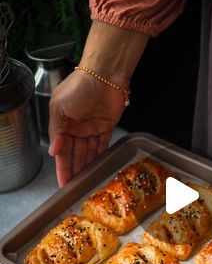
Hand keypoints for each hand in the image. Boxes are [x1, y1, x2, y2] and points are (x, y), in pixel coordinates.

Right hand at [48, 70, 125, 186]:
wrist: (104, 75)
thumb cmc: (79, 87)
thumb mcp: (60, 108)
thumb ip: (57, 132)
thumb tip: (54, 152)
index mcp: (62, 122)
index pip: (61, 150)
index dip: (62, 167)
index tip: (63, 183)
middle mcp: (76, 126)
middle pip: (75, 154)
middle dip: (74, 170)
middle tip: (74, 188)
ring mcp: (92, 127)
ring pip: (88, 151)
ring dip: (86, 166)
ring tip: (85, 182)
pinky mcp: (107, 126)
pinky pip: (102, 145)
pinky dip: (99, 156)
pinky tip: (97, 168)